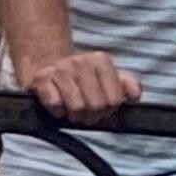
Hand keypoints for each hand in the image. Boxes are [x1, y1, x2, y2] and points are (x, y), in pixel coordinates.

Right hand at [20, 47, 141, 122]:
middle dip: (91, 115)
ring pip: (76, 107)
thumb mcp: (109, 77)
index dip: (109, 109)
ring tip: (72, 109)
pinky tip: (58, 105)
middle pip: (96, 106)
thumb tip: (135, 96)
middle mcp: (81, 62)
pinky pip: (55, 105)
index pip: (114, 99)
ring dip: (74, 114)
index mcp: (100, 60)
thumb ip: (127, 85)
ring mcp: (60, 70)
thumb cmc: (81, 78)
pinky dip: (57, 111)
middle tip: (86, 111)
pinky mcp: (41, 80)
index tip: (102, 107)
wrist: (46, 65)